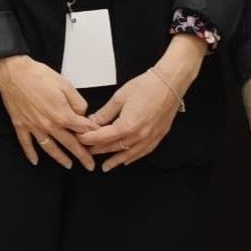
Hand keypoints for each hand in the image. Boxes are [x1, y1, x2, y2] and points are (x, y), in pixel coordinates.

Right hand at [0, 54, 97, 168]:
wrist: (14, 72)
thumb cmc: (39, 75)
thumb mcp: (65, 84)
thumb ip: (77, 102)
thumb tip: (82, 113)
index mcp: (62, 115)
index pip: (82, 129)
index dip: (92, 134)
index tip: (99, 139)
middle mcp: (49, 125)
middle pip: (69, 143)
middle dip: (82, 155)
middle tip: (90, 165)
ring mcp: (34, 127)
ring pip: (50, 148)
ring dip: (60, 158)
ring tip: (68, 165)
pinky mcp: (20, 125)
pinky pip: (26, 143)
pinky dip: (30, 153)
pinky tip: (35, 161)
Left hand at [81, 33, 208, 167]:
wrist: (170, 83)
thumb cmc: (146, 86)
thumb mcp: (119, 97)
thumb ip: (105, 113)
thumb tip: (92, 121)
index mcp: (127, 126)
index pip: (103, 137)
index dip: (89, 139)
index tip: (80, 140)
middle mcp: (139, 136)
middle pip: (114, 147)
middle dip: (100, 150)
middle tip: (88, 152)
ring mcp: (150, 138)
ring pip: (129, 154)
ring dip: (116, 160)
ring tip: (106, 166)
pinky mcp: (158, 136)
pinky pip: (143, 152)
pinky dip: (133, 157)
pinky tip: (127, 160)